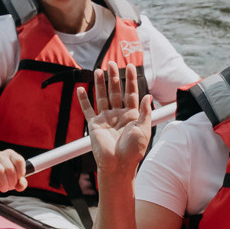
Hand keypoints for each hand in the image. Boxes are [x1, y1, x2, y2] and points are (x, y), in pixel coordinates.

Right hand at [0, 148, 26, 191]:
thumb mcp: (15, 178)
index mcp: (10, 154)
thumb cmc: (4, 176)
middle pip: (10, 169)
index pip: (19, 160)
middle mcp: (0, 155)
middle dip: (12, 181)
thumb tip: (21, 185)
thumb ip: (22, 182)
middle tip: (10, 186)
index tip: (19, 178)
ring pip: (0, 172)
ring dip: (4, 183)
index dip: (21, 172)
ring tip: (4, 187)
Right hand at [83, 63, 154, 177]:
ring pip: (102, 97)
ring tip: (99, 70)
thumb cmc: (134, 150)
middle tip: (112, 63)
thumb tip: (147, 96)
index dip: (131, 80)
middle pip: (116, 92)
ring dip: (100, 84)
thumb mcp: (144, 129)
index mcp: (132, 115)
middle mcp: (119, 115)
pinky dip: (83, 100)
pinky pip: (87, 110)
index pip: (131, 93)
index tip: (130, 66)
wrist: (118, 165)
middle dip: (114, 77)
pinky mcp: (94, 125)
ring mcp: (106, 119)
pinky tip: (81, 88)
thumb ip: (145, 112)